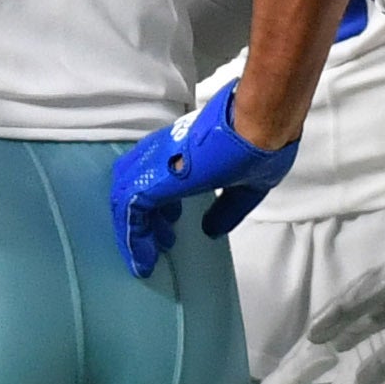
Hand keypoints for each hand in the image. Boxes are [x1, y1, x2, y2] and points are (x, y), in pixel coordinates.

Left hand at [108, 79, 299, 277]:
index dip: (158, 205)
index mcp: (183, 150)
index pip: (153, 176)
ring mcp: (154, 163)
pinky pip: (128, 211)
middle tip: (161, 239)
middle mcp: (163, 152)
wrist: (260, 124)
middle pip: (131, 185)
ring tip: (148, 256)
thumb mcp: (244, 187)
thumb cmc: (259, 141)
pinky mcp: (152, 178)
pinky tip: (145, 259)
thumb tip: (212, 228)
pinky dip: (133, 239)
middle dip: (142, 217)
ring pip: (124, 198)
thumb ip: (225, 209)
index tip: (170, 225)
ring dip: (134, 231)